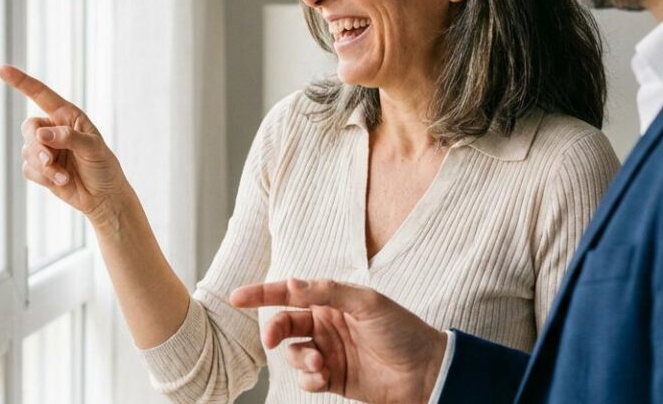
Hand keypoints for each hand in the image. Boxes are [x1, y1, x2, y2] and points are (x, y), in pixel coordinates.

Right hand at [0, 65, 128, 224]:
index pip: (40, 94)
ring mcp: (45, 149)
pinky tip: (61, 182)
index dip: (20, 81)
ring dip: (44, 167)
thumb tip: (41, 134)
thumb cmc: (103, 167)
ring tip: (64, 177)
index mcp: (67, 115)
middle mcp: (53, 129)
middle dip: (36, 146)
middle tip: (48, 160)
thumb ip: (69, 138)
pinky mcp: (40, 169)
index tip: (1, 69)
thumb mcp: (93, 148)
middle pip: (28, 128)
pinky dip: (43, 177)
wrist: (103, 197)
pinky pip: (28, 169)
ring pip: (27, 151)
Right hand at [230, 278, 447, 403]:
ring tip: (319, 363)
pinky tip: (322, 377)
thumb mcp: (368, 304)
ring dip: (298, 358)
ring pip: (292, 353)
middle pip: (285, 323)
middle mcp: (327, 325)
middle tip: (272, 339)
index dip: (262, 293)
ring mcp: (329, 352)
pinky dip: (307, 379)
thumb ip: (328, 293)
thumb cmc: (402, 331)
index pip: (291, 293)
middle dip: (274, 330)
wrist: (426, 372)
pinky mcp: (333, 378)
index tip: (236, 297)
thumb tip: (291, 283)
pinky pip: (305, 378)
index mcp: (333, 301)